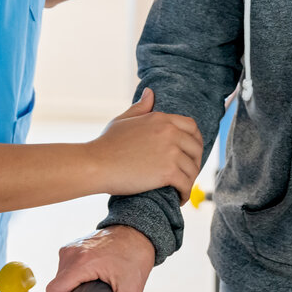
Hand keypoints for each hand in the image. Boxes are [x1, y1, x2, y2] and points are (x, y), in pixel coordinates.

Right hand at [47, 226, 156, 291]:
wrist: (139, 231)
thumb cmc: (135, 254)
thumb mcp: (130, 291)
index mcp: (81, 262)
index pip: (54, 291)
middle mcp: (71, 253)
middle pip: (57, 287)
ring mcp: (71, 248)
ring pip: (61, 278)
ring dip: (72, 290)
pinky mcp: (74, 247)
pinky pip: (67, 269)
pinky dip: (75, 279)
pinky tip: (91, 282)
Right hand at [86, 90, 202, 201]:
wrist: (95, 164)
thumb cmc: (106, 144)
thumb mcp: (123, 120)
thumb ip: (140, 107)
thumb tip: (150, 92)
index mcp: (161, 119)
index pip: (191, 127)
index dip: (195, 141)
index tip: (190, 153)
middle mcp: (170, 132)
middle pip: (196, 148)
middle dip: (195, 161)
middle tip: (187, 173)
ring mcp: (170, 152)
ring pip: (193, 168)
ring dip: (190, 180)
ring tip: (181, 188)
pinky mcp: (168, 172)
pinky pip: (186, 184)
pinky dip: (185, 194)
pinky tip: (179, 199)